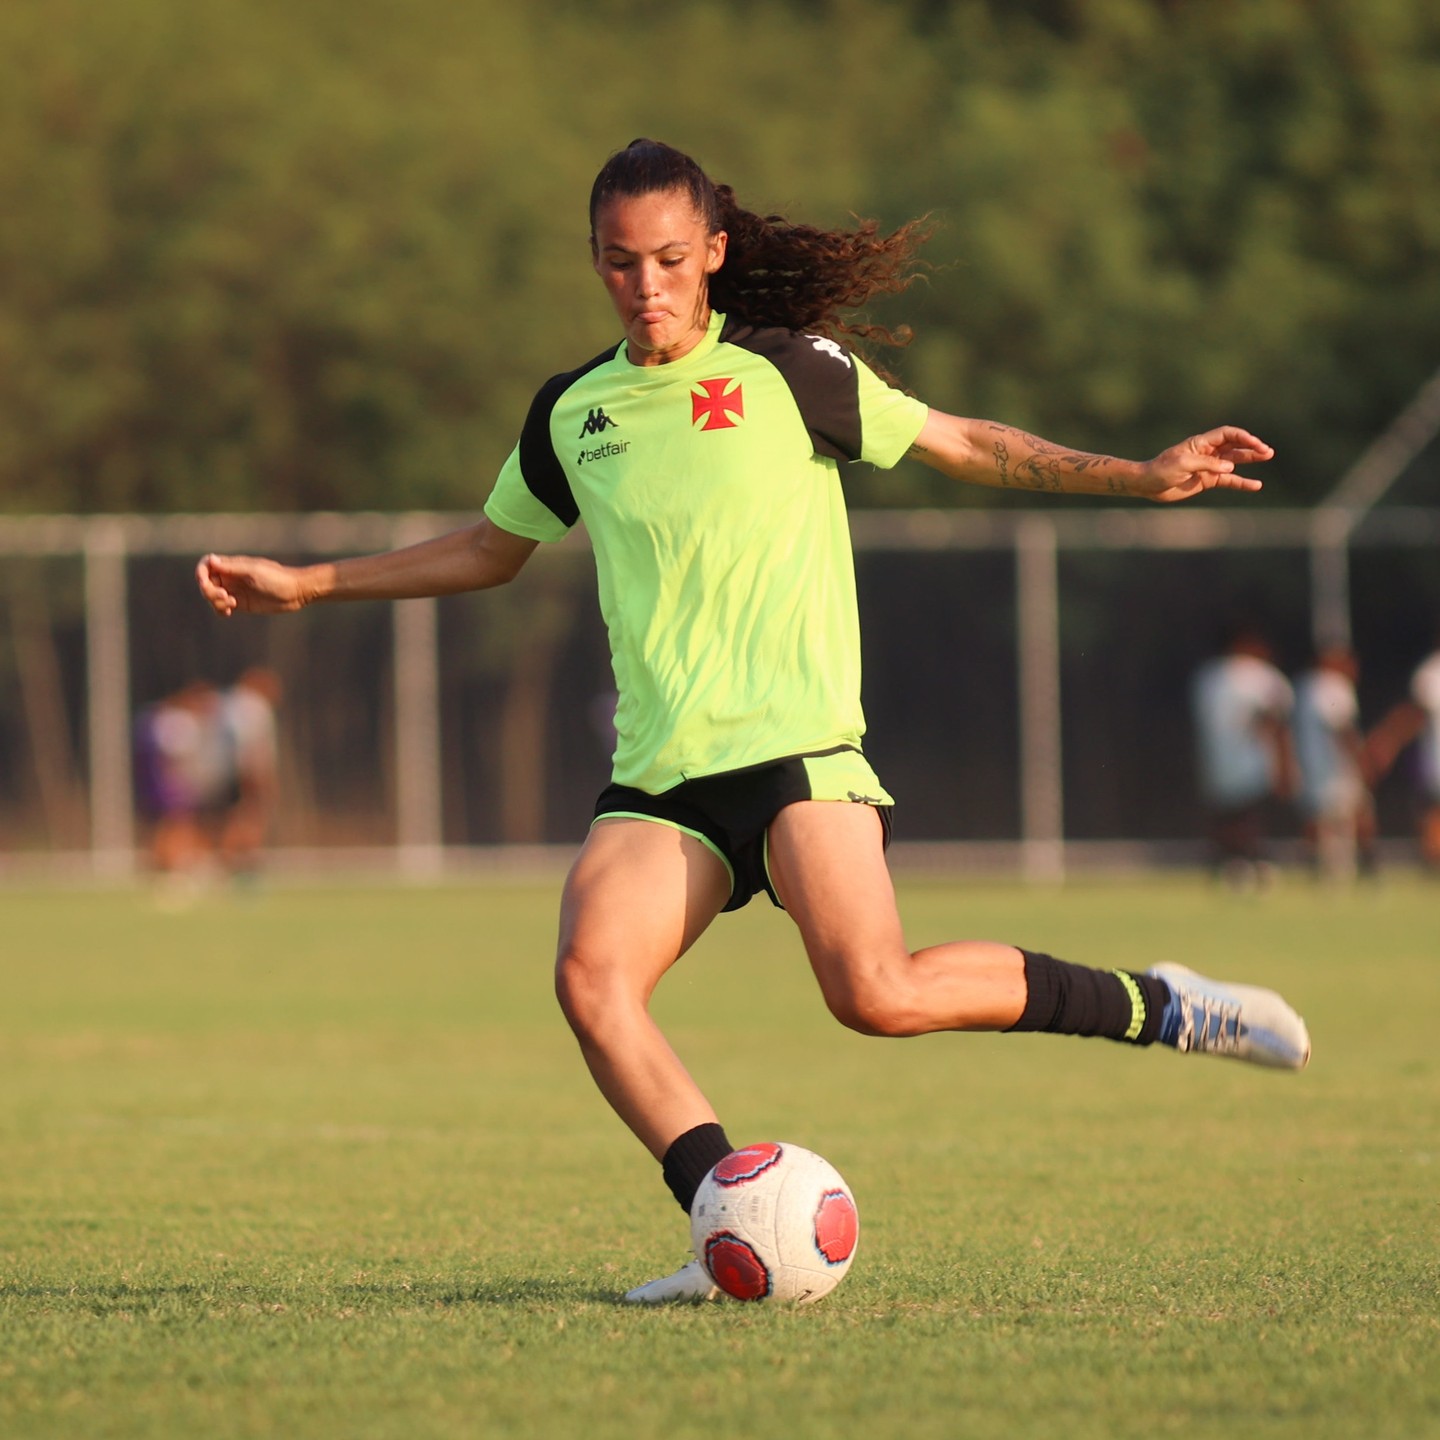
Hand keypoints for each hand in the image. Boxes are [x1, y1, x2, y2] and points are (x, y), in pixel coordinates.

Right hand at [196, 553, 311, 615]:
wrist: (296, 592)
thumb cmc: (277, 578)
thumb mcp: (253, 572)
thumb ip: (231, 568)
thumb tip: (210, 560)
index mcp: (232, 565)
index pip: (207, 565)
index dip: (200, 573)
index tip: (203, 581)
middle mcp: (231, 577)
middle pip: (207, 583)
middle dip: (209, 591)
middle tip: (225, 596)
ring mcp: (235, 590)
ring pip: (212, 596)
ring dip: (216, 601)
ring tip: (232, 604)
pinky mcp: (241, 604)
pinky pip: (222, 607)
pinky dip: (220, 609)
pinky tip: (229, 611)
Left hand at [1140, 427, 1273, 503]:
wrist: (1148, 485)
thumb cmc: (1162, 469)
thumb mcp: (1183, 464)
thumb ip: (1207, 464)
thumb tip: (1230, 467)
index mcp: (1201, 443)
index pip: (1228, 435)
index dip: (1243, 437)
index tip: (1256, 444)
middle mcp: (1208, 452)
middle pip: (1234, 445)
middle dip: (1251, 446)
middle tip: (1267, 451)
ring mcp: (1209, 466)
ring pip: (1235, 460)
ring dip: (1251, 458)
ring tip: (1267, 456)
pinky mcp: (1208, 480)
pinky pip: (1229, 480)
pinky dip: (1242, 482)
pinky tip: (1255, 485)